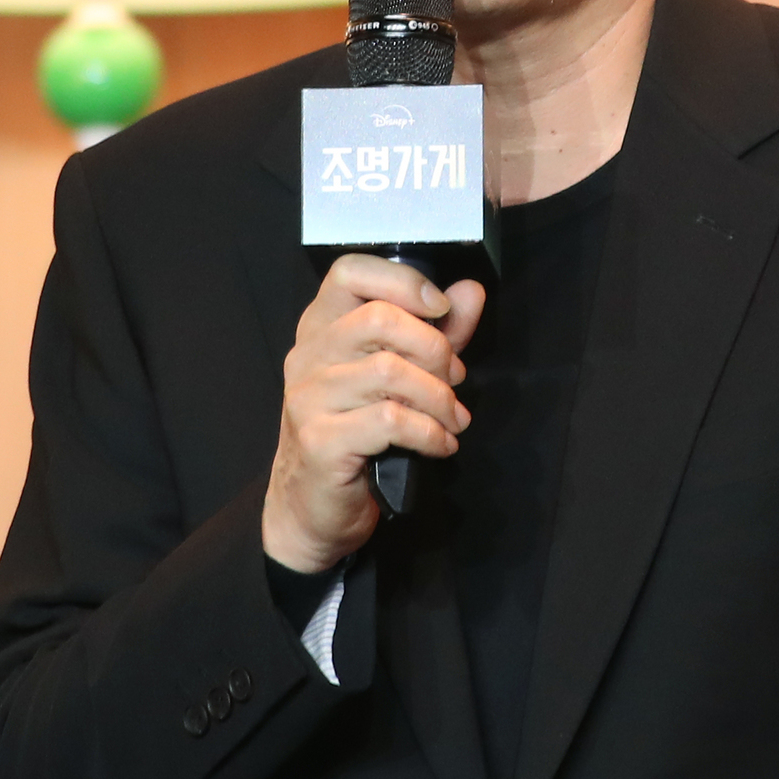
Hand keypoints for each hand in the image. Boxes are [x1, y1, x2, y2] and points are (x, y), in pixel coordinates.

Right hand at [261, 254, 485, 572]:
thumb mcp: (399, 377)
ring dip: (439, 398)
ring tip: (452, 419)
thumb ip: (435, 333)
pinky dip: (430, 432)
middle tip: (454, 382)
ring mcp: (309, 397)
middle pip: (381, 319)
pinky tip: (441, 445)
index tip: (441, 309)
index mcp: (321, 328)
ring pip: (390, 372)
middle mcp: (308, 355)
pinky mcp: (320, 440)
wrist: (312, 506)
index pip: (350, 272)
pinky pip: (390, 420)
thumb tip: (470, 292)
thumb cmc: (357, 435)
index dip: (403, 281)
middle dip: (436, 350)